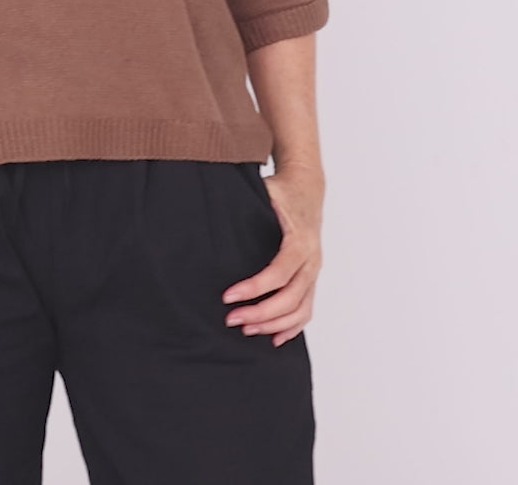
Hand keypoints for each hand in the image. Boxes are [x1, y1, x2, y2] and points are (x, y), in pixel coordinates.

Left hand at [221, 163, 323, 347]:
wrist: (307, 188)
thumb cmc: (282, 191)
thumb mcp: (266, 191)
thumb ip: (247, 203)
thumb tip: (214, 209)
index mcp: (300, 241)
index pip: (278, 273)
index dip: (254, 288)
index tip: (228, 296)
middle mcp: (311, 260)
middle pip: (289, 298)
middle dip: (260, 313)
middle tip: (231, 319)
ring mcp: (313, 272)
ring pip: (300, 309)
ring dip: (273, 324)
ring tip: (246, 328)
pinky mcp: (311, 278)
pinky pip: (307, 310)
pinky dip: (292, 327)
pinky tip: (274, 338)